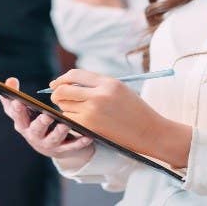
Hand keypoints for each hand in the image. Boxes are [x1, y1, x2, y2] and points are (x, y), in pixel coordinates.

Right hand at [0, 78, 95, 167]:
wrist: (52, 145)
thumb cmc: (35, 122)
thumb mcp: (23, 111)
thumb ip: (14, 95)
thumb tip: (10, 80)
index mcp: (23, 124)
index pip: (17, 117)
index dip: (16, 110)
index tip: (18, 102)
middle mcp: (34, 136)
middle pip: (35, 130)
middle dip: (40, 124)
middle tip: (46, 116)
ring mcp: (49, 144)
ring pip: (54, 139)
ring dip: (59, 132)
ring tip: (65, 124)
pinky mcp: (63, 149)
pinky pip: (72, 147)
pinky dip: (79, 143)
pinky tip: (87, 136)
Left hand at [50, 69, 191, 167]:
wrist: (150, 131)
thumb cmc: (135, 109)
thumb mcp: (119, 88)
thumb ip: (96, 83)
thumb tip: (69, 83)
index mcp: (107, 82)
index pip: (74, 75)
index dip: (62, 79)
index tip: (56, 84)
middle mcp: (98, 95)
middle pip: (63, 90)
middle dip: (56, 93)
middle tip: (56, 97)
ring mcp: (93, 112)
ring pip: (64, 106)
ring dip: (64, 107)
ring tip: (74, 109)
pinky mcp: (90, 127)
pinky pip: (69, 120)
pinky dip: (68, 119)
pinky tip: (76, 120)